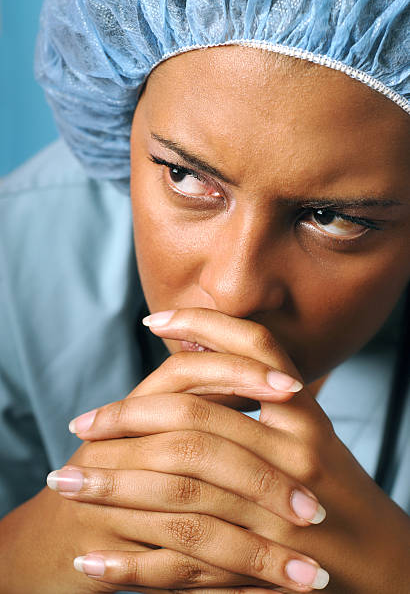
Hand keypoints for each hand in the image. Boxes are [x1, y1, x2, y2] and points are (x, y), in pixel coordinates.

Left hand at [61, 308, 409, 593]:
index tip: (151, 321)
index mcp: (304, 416)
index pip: (250, 350)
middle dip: (125, 421)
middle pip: (193, 424)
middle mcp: (294, 458)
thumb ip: (260, 389)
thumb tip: (196, 343)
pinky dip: (132, 566)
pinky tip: (91, 559)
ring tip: (65, 485)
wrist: (380, 564)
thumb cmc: (334, 489)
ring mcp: (278, 518)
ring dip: (113, 488)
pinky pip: (185, 568)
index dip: (201, 325)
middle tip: (79, 426)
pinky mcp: (266, 571)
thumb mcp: (307, 428)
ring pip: (178, 494)